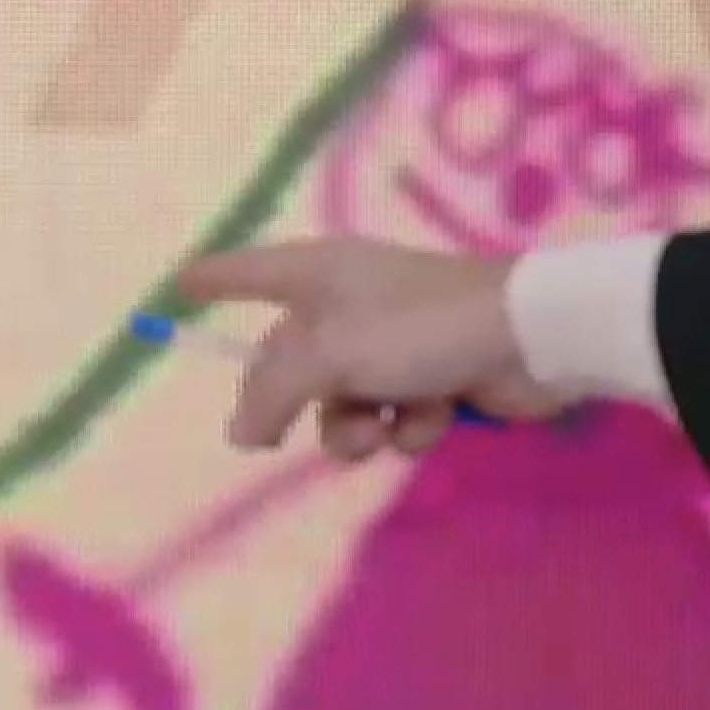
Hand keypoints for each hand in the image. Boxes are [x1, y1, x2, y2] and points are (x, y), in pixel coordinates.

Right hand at [179, 238, 573, 460]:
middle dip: (292, 403)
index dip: (214, 279)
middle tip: (271, 439)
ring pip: (341, 403)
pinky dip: (410, 425)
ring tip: (385, 424)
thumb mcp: (329, 357)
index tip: (179, 284)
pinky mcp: (432, 378)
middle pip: (289, 361)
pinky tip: (436, 415)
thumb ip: (272, 395)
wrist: (530, 337)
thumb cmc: (418, 327)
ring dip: (357, 427)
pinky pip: (393, 416)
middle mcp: (349, 303)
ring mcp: (392, 343)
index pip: (248, 271)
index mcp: (319, 274)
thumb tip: (242, 434)